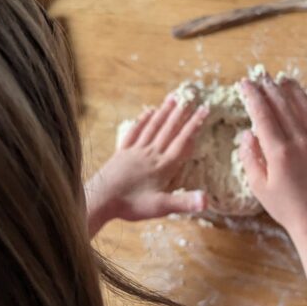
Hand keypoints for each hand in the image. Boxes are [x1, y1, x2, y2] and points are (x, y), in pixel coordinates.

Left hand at [86, 96, 208, 235]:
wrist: (100, 199)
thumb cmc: (131, 204)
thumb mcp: (161, 207)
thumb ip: (184, 202)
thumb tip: (207, 200)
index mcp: (162, 166)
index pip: (182, 141)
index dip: (194, 125)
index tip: (203, 109)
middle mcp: (150, 154)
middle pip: (168, 130)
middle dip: (180, 114)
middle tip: (189, 98)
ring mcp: (135, 151)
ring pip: (152, 127)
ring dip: (163, 113)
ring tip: (172, 99)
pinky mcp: (122, 152)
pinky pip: (134, 132)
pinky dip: (142, 121)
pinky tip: (147, 112)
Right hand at [239, 75, 306, 241]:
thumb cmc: (286, 209)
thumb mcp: (259, 187)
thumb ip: (250, 158)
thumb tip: (247, 134)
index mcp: (279, 152)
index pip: (263, 115)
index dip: (252, 96)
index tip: (244, 84)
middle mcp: (301, 142)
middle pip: (283, 106)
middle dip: (270, 88)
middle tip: (261, 76)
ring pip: (305, 107)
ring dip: (293, 91)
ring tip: (283, 79)